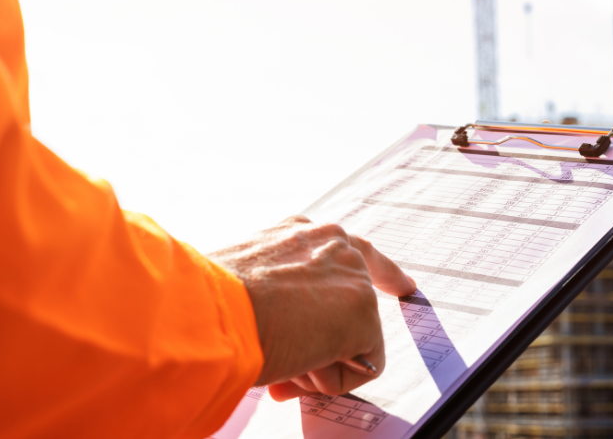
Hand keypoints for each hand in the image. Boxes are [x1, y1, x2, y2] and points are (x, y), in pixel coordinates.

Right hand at [208, 215, 415, 400]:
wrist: (208, 310)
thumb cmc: (211, 301)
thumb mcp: (248, 283)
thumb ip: (281, 300)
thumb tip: (289, 345)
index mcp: (300, 232)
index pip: (351, 249)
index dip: (384, 273)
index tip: (405, 286)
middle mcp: (333, 242)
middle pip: (364, 299)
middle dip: (334, 342)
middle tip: (302, 362)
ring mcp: (353, 277)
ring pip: (354, 340)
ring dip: (318, 361)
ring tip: (278, 353)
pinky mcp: (364, 313)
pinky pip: (362, 368)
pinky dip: (329, 379)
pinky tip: (297, 363)